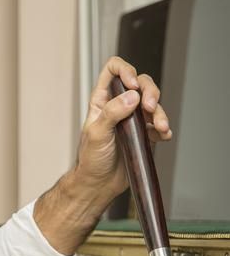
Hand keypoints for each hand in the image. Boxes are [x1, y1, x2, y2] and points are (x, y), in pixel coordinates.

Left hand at [75, 55, 171, 203]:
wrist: (99, 185)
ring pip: (153, 103)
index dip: (125, 70)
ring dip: (160, 112)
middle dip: (150, 91)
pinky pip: (159, 124)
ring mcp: (133, 119)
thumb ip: (112, 112)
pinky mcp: (144, 134)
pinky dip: (164, 128)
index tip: (132, 84)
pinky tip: (164, 135)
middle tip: (150, 108)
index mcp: (102, 100)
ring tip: (161, 127)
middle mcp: (119, 105)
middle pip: (141, 83)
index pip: (114, 70)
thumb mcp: (97, 134)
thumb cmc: (91, 160)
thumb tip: (133, 96)